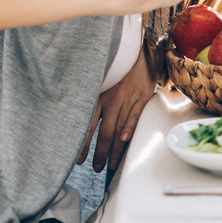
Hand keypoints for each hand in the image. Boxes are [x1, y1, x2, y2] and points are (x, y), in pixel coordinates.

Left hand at [78, 52, 155, 171]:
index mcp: (99, 97)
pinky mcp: (142, 98)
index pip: (88, 126)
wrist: (140, 54)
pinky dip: (130, 128)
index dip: (83, 144)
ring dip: (115, 149)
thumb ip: (95, 101)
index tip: (78, 160)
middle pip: (104, 132)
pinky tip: (125, 140)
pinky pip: (135, 116)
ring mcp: (128, 100)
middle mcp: (112, 101)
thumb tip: (81, 122)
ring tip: (112, 165)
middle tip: (97, 169)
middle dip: (100, 153)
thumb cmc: (119, 71)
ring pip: (119, 129)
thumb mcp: (102, 84)